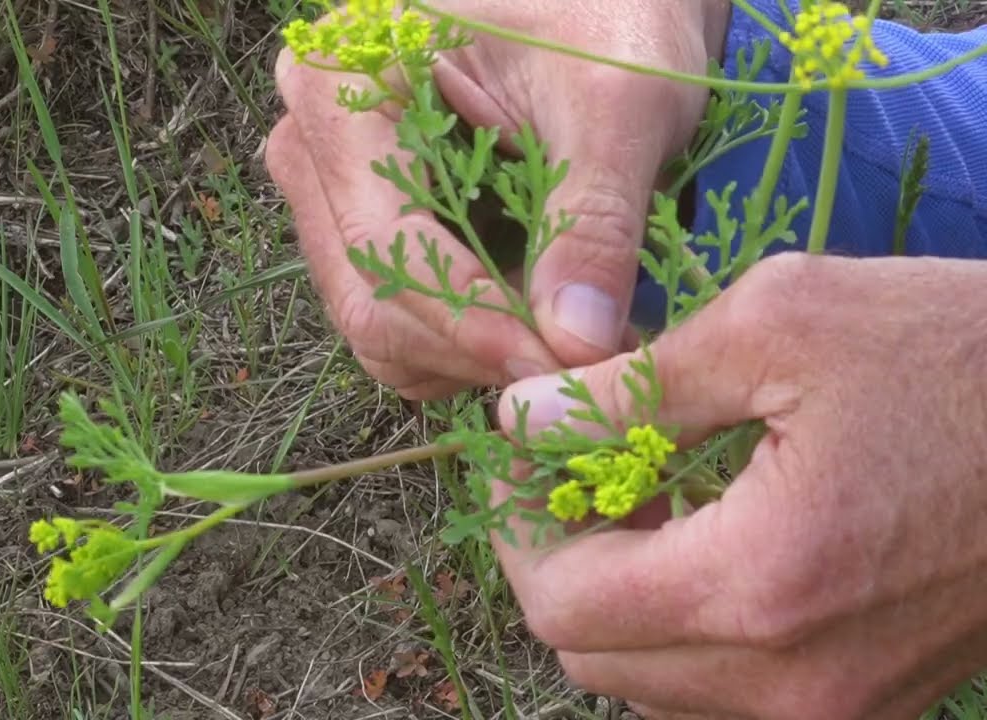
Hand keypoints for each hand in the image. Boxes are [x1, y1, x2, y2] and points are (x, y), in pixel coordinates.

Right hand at [264, 0, 732, 399]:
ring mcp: (329, 197)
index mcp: (340, 90)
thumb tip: (574, 344)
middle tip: (580, 366)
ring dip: (472, 359)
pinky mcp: (362, 232)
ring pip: (377, 330)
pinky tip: (533, 322)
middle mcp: (310, 149)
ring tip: (567, 337)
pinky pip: (394, 328)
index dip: (473, 321)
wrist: (596, 6)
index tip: (562, 365)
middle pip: (369, 301)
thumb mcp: (616, 103)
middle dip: (475, 350)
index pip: (388, 243)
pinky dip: (463, 350)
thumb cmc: (602, 20)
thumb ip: (594, 218)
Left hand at [491, 253, 986, 719]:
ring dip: (616, 596)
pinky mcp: (871, 705)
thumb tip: (516, 419)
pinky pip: (720, 693)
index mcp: (762, 585)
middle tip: (567, 469)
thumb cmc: (959, 352)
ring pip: (649, 682)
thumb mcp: (782, 323)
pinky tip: (701, 540)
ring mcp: (839, 710)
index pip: (561, 602)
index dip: (515, 526)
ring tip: (634, 497)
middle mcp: (795, 684)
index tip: (519, 457)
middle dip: (555, 559)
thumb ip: (629, 384)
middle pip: (593, 653)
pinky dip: (682, 627)